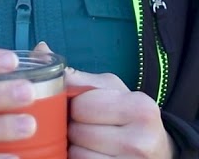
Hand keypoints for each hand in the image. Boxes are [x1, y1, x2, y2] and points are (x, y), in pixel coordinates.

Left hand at [33, 42, 174, 158]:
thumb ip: (77, 76)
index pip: (83, 106)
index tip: (84, 108)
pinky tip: (89, 154)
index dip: (76, 106)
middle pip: (78, 132)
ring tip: (87, 142)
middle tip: (84, 127)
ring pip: (77, 154)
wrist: (158, 152)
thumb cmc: (129, 117)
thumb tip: (41, 50)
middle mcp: (139, 139)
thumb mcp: (112, 91)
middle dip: (73, 128)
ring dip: (74, 148)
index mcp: (139, 107)